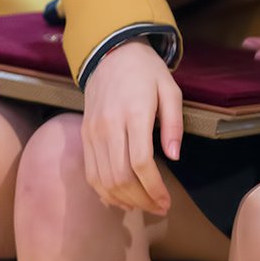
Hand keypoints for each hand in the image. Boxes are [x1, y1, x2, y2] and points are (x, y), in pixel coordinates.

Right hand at [81, 39, 182, 216]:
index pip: (141, 162)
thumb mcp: (170, 89)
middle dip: (141, 199)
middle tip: (159, 208)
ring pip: (103, 179)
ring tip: (143, 206)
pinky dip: (104, 191)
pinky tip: (121, 199)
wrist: (110, 52)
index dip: (154, 188)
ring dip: (124, 200)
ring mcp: (93, 132)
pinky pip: (91, 172)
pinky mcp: (85, 135)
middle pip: (121, 176)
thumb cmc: (145, 71)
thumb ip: (173, 123)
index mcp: (134, 114)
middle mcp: (109, 125)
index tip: (166, 200)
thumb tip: (174, 156)